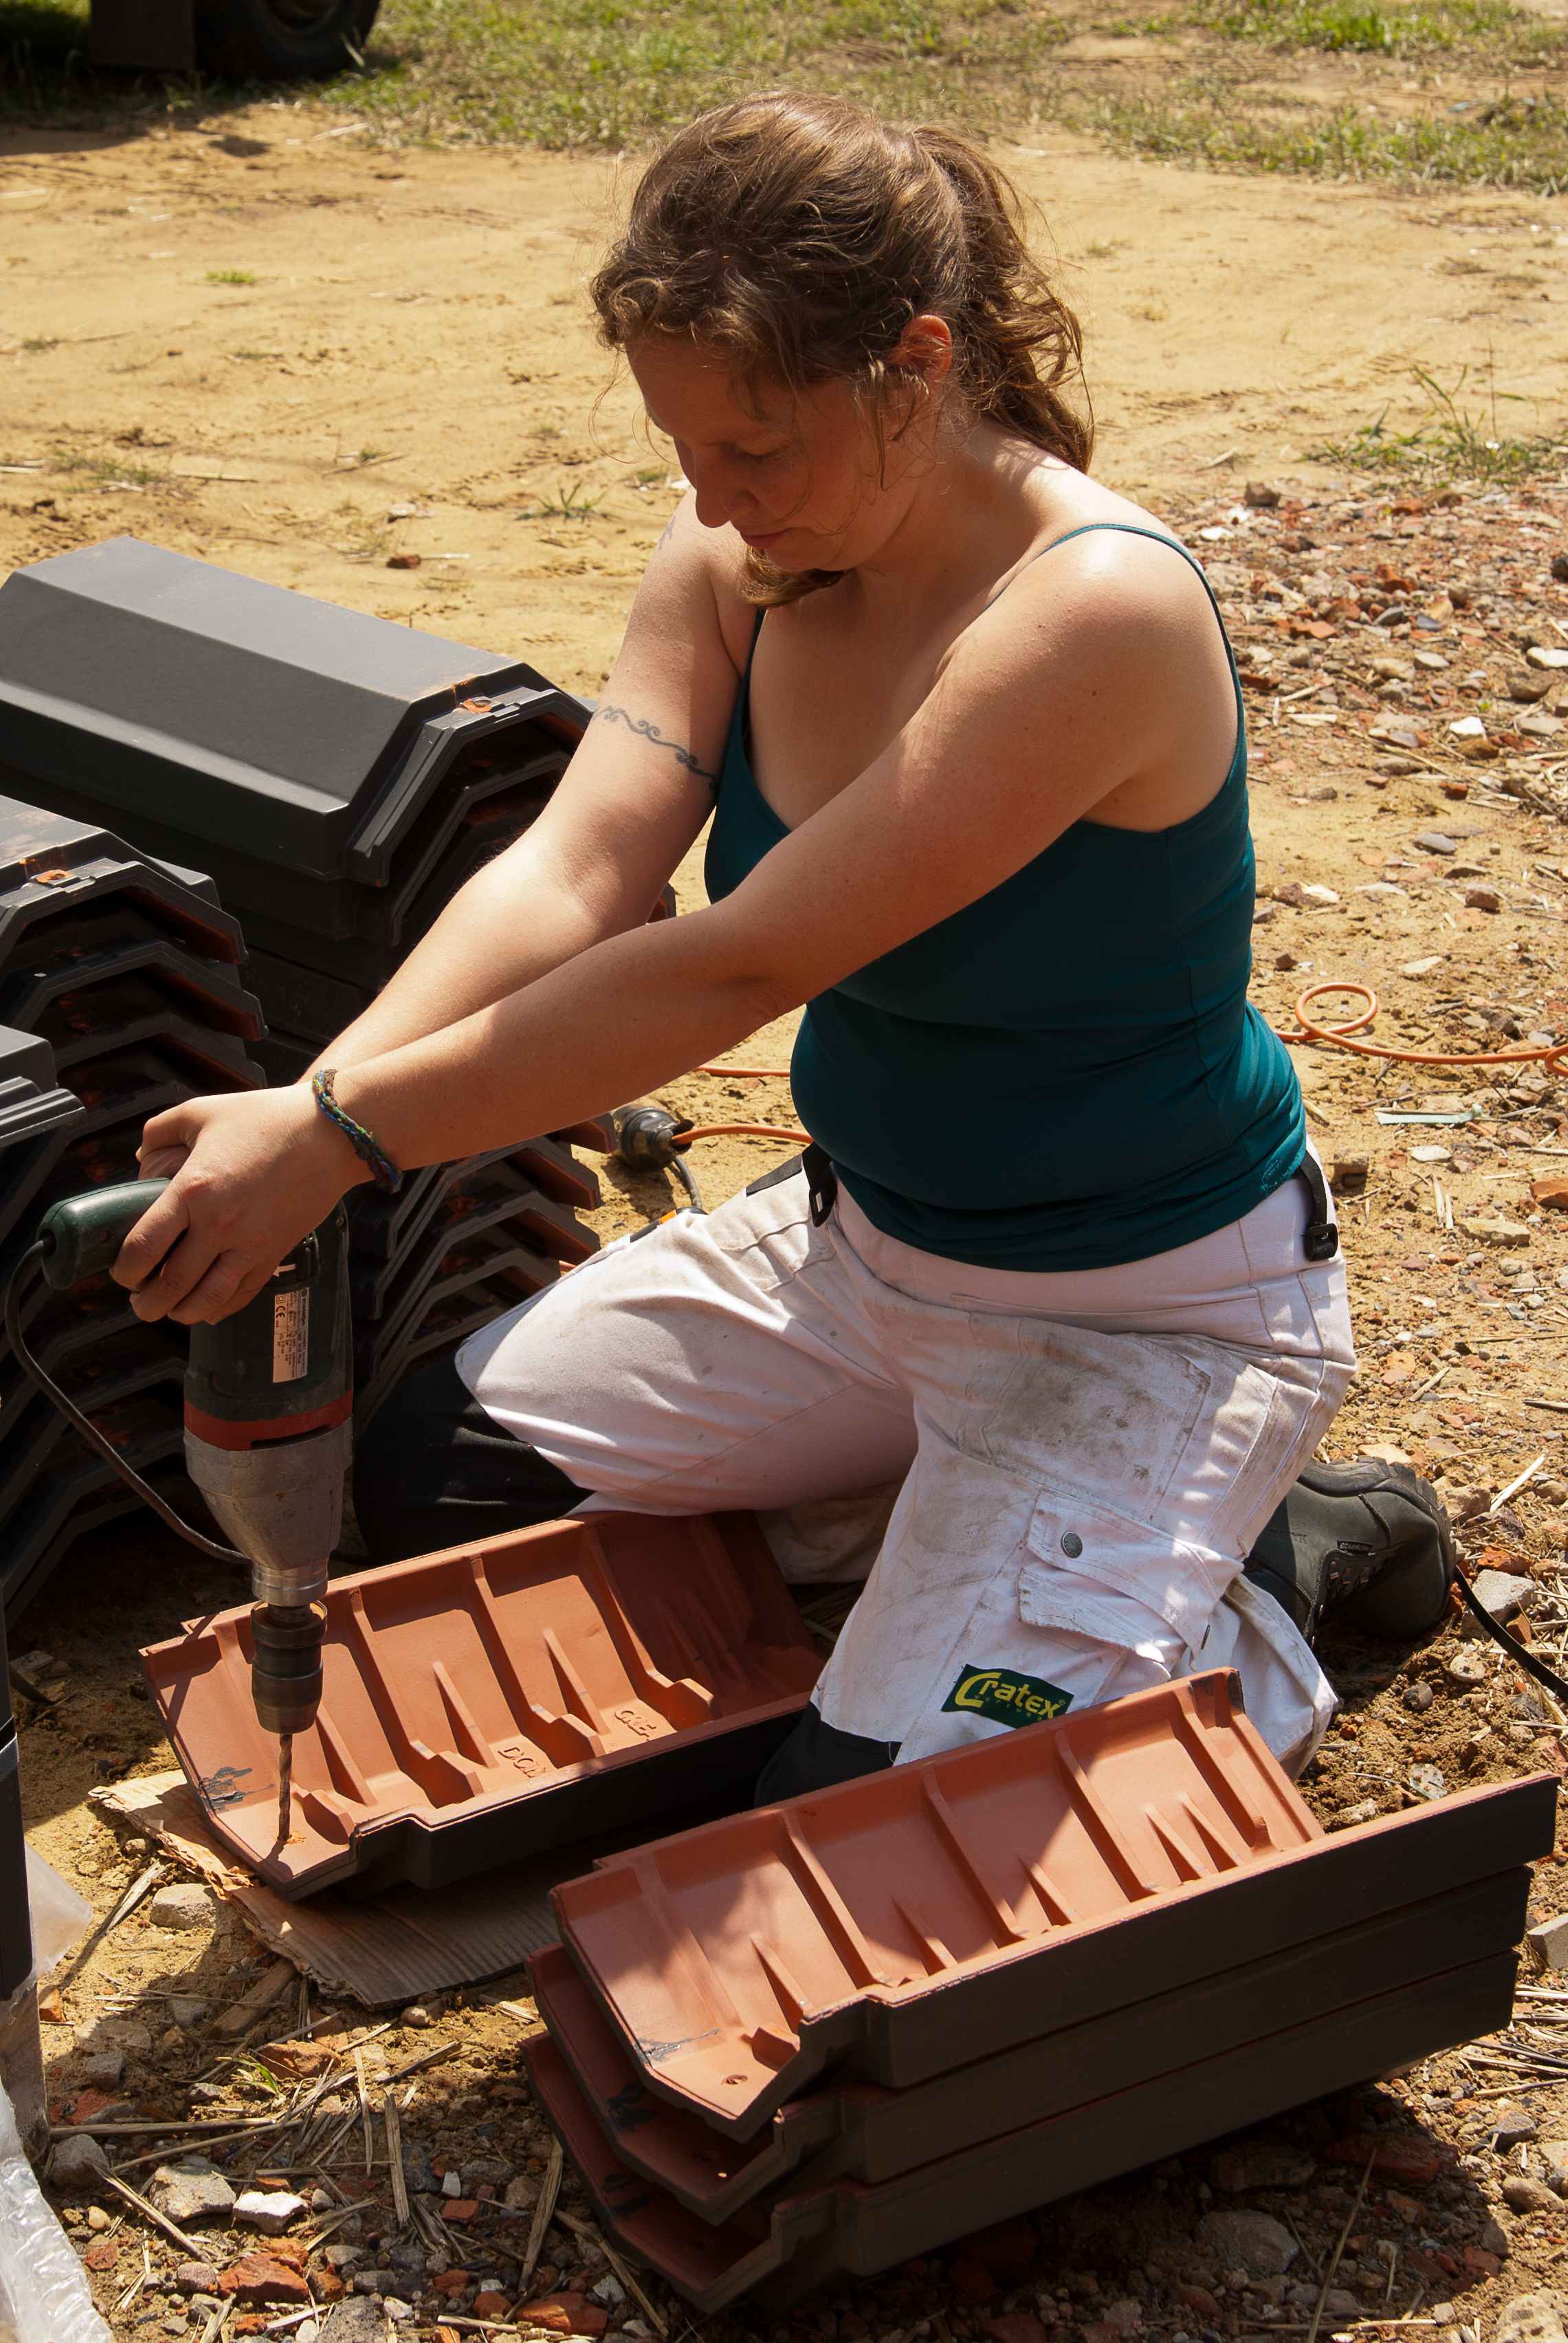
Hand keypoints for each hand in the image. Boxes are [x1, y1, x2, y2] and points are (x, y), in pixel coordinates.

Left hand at [116, 1086, 367, 1323]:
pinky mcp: (275, 1251)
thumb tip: (140, 1156)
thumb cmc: (266, 1119)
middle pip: (172, 1283)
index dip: (125, 1270)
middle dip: (148, 1303)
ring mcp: (250, 1243)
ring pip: (208, 1298)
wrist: (328, 1134)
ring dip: (183, 1313)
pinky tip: (210, 1310)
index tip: (122, 1273)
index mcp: (193, 1189)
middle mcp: (220, 1223)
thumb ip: (160, 1131)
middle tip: (140, 1303)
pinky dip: (222, 1309)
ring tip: (171, 1312)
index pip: (144, 1246)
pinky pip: (244, 1293)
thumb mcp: (201, 1111)